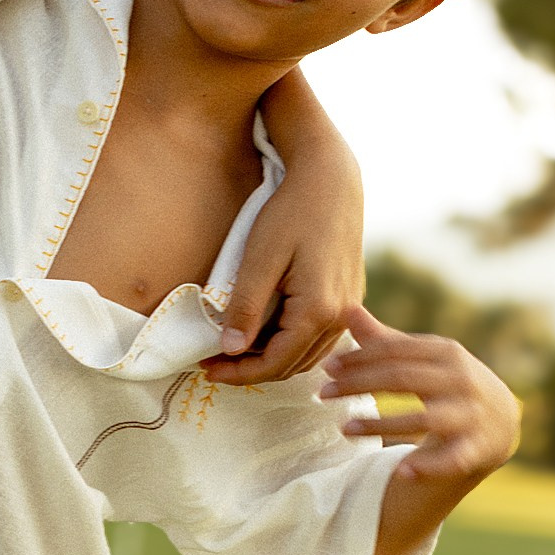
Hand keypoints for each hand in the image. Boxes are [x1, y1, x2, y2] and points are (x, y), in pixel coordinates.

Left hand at [204, 171, 362, 386]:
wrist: (331, 180)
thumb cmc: (293, 212)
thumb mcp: (259, 258)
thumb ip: (246, 307)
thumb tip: (231, 349)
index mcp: (318, 310)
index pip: (275, 363)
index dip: (238, 373)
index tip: (205, 368)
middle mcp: (340, 316)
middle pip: (292, 365)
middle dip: (251, 370)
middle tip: (213, 362)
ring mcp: (348, 309)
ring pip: (307, 356)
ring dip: (271, 360)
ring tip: (233, 351)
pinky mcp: (348, 299)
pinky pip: (318, 337)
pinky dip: (290, 344)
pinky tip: (263, 333)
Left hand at [319, 304, 522, 554]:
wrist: (500, 421)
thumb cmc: (449, 384)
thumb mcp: (424, 359)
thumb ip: (386, 341)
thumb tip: (347, 310)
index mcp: (446, 353)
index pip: (396, 351)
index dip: (359, 358)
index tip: (326, 367)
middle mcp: (461, 380)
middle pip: (403, 379)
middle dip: (359, 385)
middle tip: (322, 394)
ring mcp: (472, 415)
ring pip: (422, 419)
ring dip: (380, 425)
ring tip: (343, 430)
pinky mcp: (477, 448)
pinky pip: (451, 459)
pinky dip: (428, 465)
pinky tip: (401, 472)